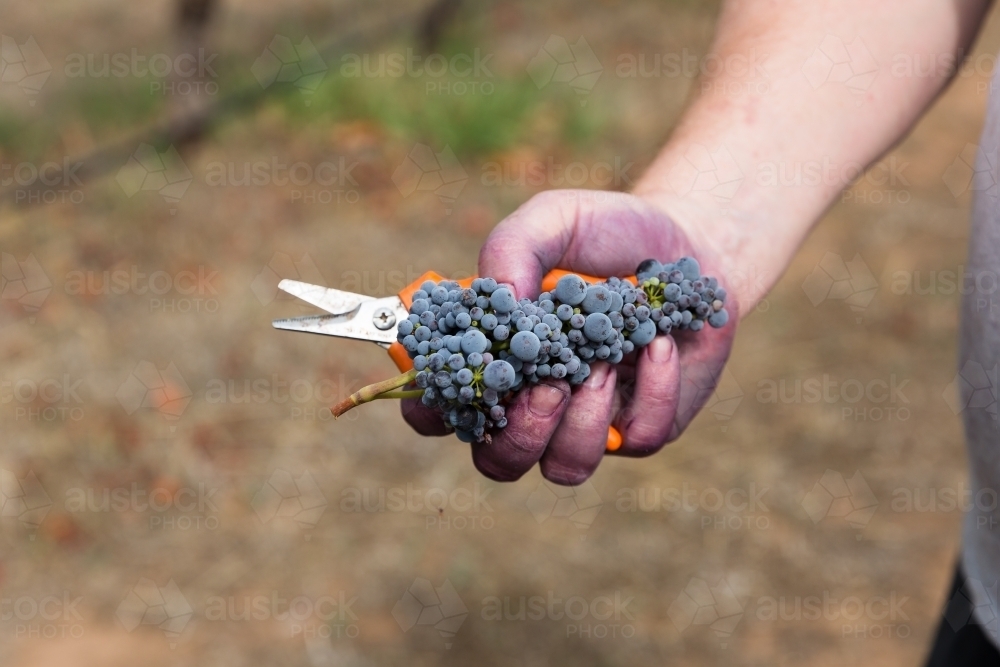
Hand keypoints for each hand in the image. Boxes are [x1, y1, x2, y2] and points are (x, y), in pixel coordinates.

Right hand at [401, 190, 737, 484]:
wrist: (686, 243)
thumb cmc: (605, 232)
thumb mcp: (553, 220)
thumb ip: (513, 246)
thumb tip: (502, 298)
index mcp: (493, 361)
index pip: (437, 411)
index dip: (435, 407)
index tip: (462, 373)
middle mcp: (531, 402)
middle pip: (497, 461)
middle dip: (518, 433)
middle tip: (548, 385)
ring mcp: (586, 423)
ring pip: (564, 466)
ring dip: (583, 420)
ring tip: (606, 358)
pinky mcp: (643, 425)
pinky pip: (638, 437)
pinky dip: (651, 392)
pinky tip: (657, 344)